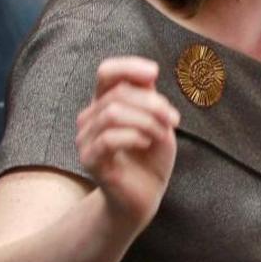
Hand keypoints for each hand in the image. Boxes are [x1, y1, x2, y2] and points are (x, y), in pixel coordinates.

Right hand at [76, 56, 179, 228]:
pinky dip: (134, 137)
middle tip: (174, 119)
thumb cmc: (152, 156)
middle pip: (118, 94)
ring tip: (161, 135)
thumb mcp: (158, 121)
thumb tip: (149, 73)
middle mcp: (91, 117)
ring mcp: (86, 138)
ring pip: (112, 113)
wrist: (146, 195)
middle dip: (152, 103)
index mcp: (106, 102)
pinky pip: (108, 138)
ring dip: (146, 121)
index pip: (106, 72)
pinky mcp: (89, 160)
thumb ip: (151, 97)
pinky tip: (147, 143)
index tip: (154, 73)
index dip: (128, 66)